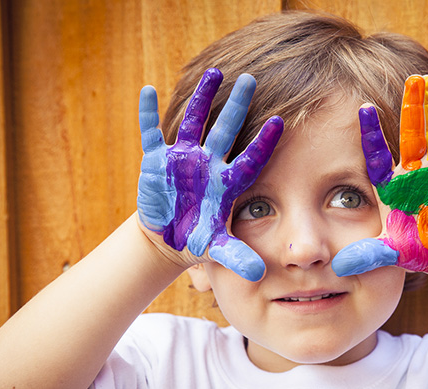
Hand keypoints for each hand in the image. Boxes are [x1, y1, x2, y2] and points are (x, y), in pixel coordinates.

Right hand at [136, 69, 283, 280]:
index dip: (263, 142)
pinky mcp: (156, 161)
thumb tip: (260, 275)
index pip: (250, 158)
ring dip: (201, 99)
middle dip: (237, 105)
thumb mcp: (216, 250)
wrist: (167, 238)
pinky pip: (151, 133)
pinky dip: (147, 114)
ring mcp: (183, 159)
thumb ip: (237, 257)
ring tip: (214, 73)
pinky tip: (147, 89)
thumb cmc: (197, 240)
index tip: (280, 121)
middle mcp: (208, 164)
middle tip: (250, 79)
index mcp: (227, 183)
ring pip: (194, 122)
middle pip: (226, 129)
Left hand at [332, 75, 427, 276]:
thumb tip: (340, 269)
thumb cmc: (418, 249)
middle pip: (410, 133)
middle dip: (410, 107)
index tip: (363, 107)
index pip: (378, 154)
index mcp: (394, 186)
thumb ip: (367, 256)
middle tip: (409, 79)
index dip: (372, 132)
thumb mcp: (391, 252)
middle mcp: (414, 172)